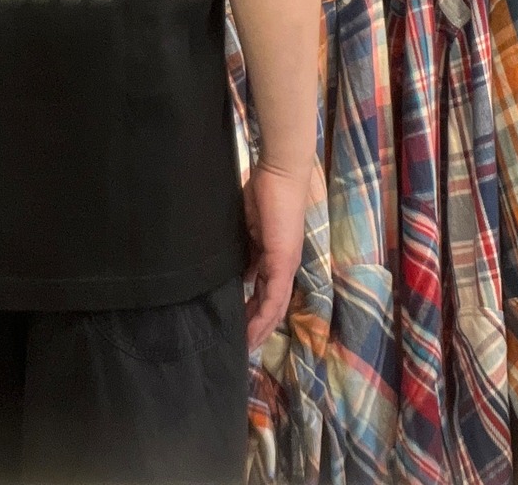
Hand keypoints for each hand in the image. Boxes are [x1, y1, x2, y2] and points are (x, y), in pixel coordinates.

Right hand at [242, 164, 307, 351]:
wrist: (279, 173)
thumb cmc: (263, 189)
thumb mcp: (246, 224)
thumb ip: (242, 245)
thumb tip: (232, 266)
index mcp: (274, 254)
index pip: (265, 289)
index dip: (254, 309)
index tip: (239, 325)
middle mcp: (283, 264)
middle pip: (273, 304)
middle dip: (258, 325)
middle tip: (242, 345)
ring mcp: (285, 264)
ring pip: (276, 305)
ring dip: (261, 327)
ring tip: (246, 345)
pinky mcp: (283, 262)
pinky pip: (275, 296)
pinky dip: (265, 316)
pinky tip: (253, 330)